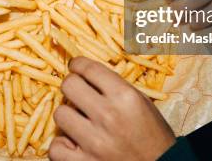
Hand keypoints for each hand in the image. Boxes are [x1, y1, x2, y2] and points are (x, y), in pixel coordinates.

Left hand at [50, 57, 175, 160]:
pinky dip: (62, 146)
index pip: (89, 68)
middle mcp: (108, 116)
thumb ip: (116, 88)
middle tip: (77, 93)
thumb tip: (88, 75)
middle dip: (72, 86)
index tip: (75, 67)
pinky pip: (55, 147)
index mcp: (125, 97)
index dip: (78, 64)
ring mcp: (94, 142)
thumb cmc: (155, 136)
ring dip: (68, 116)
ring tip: (78, 121)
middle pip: (69, 86)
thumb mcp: (143, 104)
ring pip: (60, 114)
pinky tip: (74, 144)